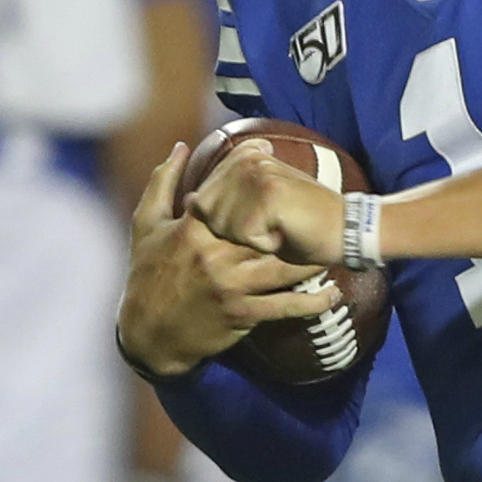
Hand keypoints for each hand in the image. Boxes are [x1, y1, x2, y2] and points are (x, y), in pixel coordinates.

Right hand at [118, 144, 333, 376]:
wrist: (147, 335)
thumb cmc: (146, 275)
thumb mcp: (145, 226)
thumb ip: (162, 183)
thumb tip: (179, 146)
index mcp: (193, 231)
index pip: (228, 192)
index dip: (250, 168)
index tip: (271, 151)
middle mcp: (215, 256)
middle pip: (265, 227)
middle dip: (292, 214)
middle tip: (322, 201)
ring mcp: (231, 286)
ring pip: (283, 267)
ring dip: (313, 258)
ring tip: (336, 246)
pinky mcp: (241, 313)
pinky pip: (285, 306)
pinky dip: (312, 302)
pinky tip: (333, 293)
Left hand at [187, 139, 346, 267]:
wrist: (347, 230)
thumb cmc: (302, 225)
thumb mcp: (260, 202)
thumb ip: (226, 195)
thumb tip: (188, 199)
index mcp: (245, 157)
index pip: (201, 196)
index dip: (224, 220)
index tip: (259, 219)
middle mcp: (249, 160)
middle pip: (207, 211)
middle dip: (231, 231)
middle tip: (268, 226)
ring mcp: (259, 175)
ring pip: (222, 223)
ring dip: (248, 238)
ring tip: (275, 230)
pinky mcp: (270, 196)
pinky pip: (244, 233)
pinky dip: (264, 243)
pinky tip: (284, 235)